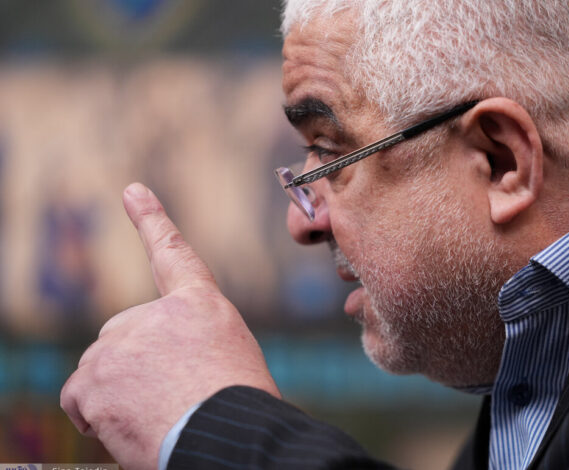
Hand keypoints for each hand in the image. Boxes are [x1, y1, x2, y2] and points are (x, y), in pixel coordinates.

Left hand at [61, 183, 279, 469]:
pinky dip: (97, 416)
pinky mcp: (94, 376)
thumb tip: (146, 372)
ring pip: (103, 370)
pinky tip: (130, 427)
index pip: (172, 254)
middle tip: (173, 398)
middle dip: (138, 367)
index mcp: (200, 305)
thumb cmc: (237, 408)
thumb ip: (186, 349)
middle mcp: (156, 313)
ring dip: (121, 395)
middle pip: (126, 337)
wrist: (226, 434)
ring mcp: (121, 343)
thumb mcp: (228, 362)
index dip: (151, 220)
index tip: (132, 191)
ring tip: (161, 417)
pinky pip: (79, 398)